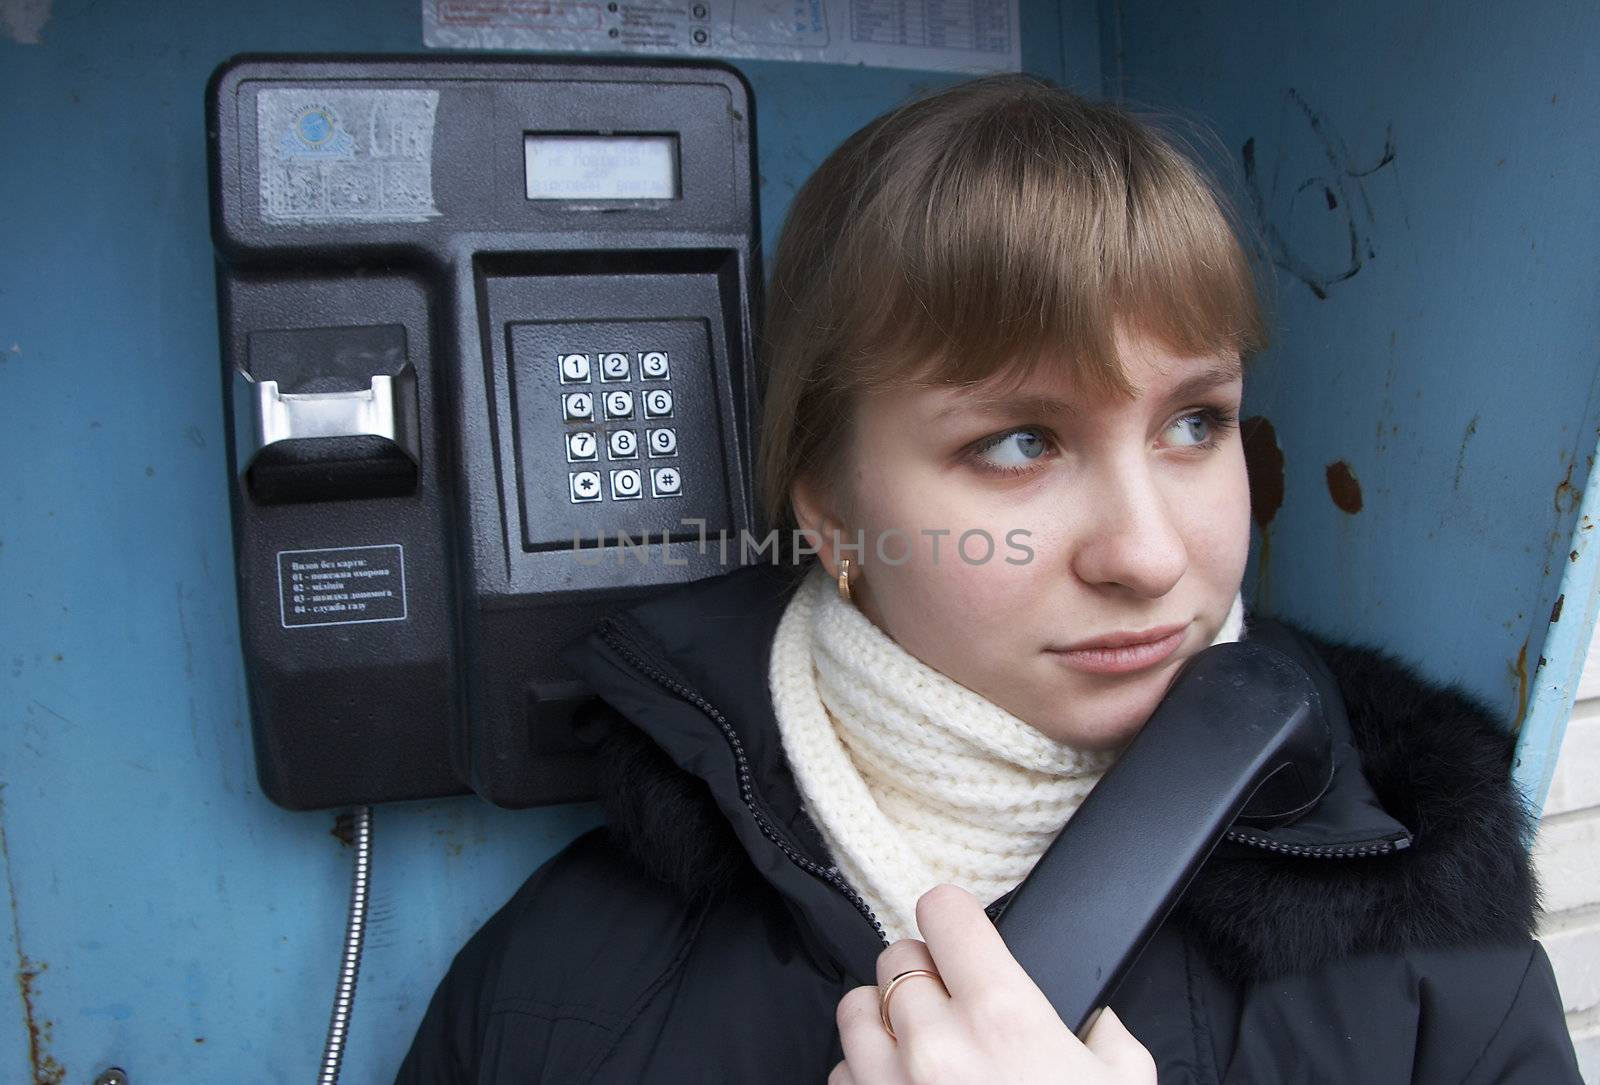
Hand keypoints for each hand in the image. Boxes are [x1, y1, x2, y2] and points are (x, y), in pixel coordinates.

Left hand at [828, 884, 1155, 1083]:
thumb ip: (1103, 1036)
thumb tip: (1093, 1018)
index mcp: (1002, 1016)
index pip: (944, 911)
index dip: (955, 917)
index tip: (961, 929)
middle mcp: (934, 1042)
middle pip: (895, 957)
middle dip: (923, 973)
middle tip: (954, 1003)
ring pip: (853, 1010)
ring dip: (884, 1020)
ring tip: (922, 1047)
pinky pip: (842, 1076)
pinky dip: (865, 1079)